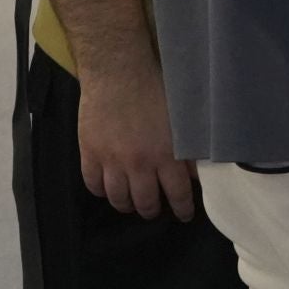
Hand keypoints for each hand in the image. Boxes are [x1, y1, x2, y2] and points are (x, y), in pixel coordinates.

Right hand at [78, 59, 196, 220]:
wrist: (119, 73)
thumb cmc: (157, 89)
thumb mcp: (183, 119)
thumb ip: (190, 147)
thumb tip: (198, 170)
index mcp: (167, 155)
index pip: (178, 194)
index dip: (183, 208)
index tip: (184, 215)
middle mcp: (139, 164)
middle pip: (145, 202)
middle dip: (152, 211)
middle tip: (155, 211)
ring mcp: (111, 161)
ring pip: (118, 198)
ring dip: (126, 205)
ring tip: (131, 205)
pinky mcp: (90, 154)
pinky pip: (93, 184)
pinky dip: (100, 191)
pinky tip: (107, 189)